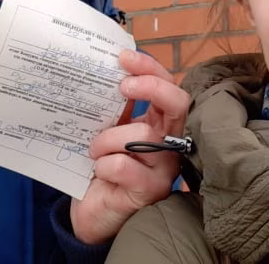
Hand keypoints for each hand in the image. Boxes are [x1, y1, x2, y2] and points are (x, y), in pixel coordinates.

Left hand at [70, 49, 189, 244]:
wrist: (90, 211)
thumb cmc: (102, 166)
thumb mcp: (110, 129)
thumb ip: (117, 105)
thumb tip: (110, 68)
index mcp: (160, 123)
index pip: (168, 87)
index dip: (150, 68)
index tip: (124, 57)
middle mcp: (169, 142)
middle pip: (177, 104)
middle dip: (151, 87)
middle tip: (122, 85)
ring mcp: (163, 168)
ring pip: (143, 135)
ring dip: (108, 138)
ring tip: (93, 149)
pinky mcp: (150, 191)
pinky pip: (124, 166)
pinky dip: (104, 164)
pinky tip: (98, 171)